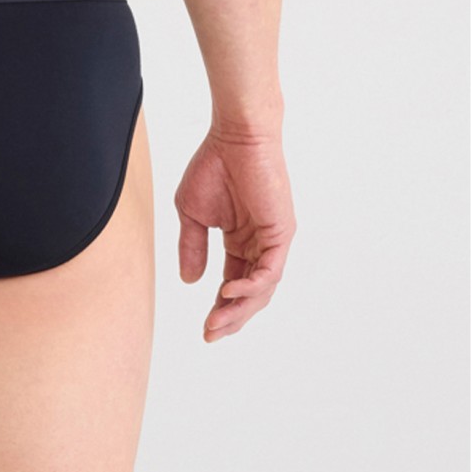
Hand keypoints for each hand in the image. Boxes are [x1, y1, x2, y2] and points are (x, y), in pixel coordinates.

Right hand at [174, 127, 295, 341]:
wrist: (233, 137)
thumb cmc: (213, 166)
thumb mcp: (192, 214)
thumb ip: (192, 247)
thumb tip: (190, 282)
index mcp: (241, 240)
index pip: (234, 283)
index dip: (221, 308)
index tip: (204, 328)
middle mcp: (260, 244)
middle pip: (250, 293)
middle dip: (231, 317)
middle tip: (210, 333)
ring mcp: (273, 240)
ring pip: (262, 288)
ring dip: (240, 308)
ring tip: (216, 321)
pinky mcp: (281, 232)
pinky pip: (271, 269)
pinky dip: (252, 285)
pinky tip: (229, 292)